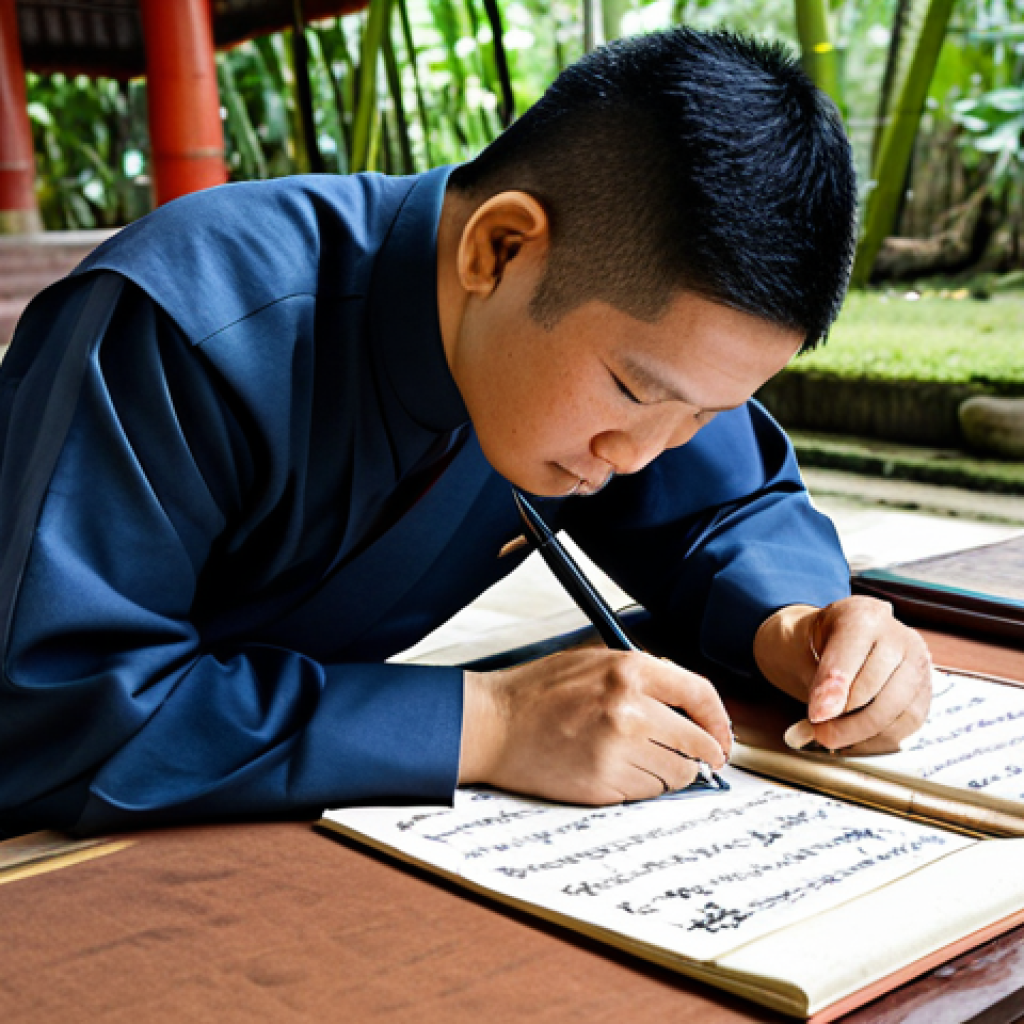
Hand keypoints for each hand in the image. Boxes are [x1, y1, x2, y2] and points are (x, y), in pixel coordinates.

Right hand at [458, 648, 731, 804]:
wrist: (492, 724)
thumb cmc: (537, 691)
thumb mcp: (593, 661)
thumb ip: (642, 675)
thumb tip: (688, 704)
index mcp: (630, 670)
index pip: (700, 695)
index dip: (719, 720)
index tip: (721, 736)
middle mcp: (630, 710)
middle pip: (697, 744)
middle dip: (703, 756)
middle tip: (701, 761)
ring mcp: (617, 750)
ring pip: (676, 774)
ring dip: (669, 773)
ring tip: (640, 760)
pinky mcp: (603, 784)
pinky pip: (646, 793)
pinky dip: (641, 787)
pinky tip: (615, 770)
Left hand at [753, 597, 932, 753]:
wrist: (848, 636)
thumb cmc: (822, 642)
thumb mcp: (804, 646)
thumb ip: (816, 680)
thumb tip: (823, 717)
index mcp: (864, 616)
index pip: (850, 656)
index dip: (832, 689)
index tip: (816, 715)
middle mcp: (900, 637)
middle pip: (874, 690)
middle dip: (843, 720)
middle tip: (818, 732)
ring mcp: (918, 665)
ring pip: (894, 713)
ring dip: (859, 734)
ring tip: (832, 736)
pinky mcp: (926, 692)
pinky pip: (905, 727)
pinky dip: (876, 740)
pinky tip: (854, 739)